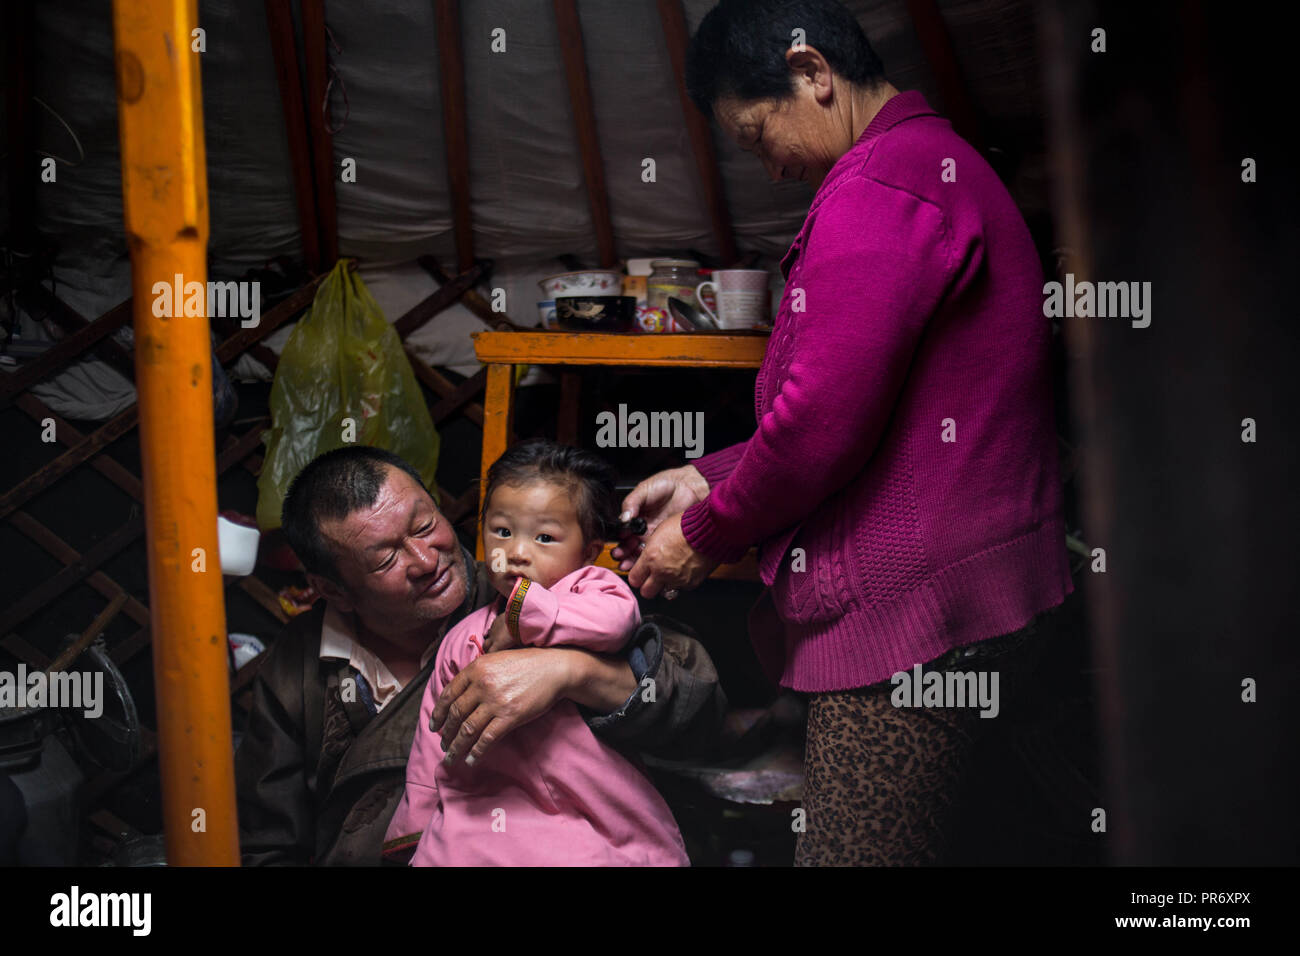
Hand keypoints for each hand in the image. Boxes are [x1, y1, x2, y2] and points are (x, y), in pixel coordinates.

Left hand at [431, 647, 569, 764]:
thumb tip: (460, 695)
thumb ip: (477, 674)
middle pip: (456, 714)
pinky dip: (476, 752)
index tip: (434, 726)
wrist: (554, 669)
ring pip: (468, 730)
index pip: (449, 694)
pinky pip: (487, 739)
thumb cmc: (526, 663)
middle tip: (443, 744)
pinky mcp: (510, 717)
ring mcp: (495, 702)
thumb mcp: (496, 660)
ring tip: (452, 756)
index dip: (438, 713)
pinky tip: (471, 760)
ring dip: (456, 747)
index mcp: (476, 669)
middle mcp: (482, 685)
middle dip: (446, 733)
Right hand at [480, 611, 518, 653]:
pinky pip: (493, 626)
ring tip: (497, 639)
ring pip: (488, 635)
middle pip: (485, 646)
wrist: (519, 615)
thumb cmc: (520, 631)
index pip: (490, 654)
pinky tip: (500, 629)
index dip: (490, 657)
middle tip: (492, 651)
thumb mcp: (519, 643)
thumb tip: (519, 653)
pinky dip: (495, 629)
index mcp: (498, 644)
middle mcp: (493, 637)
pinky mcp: (496, 620)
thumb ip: (515, 648)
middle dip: (487, 649)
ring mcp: (493, 628)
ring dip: (491, 638)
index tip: (492, 659)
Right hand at [611, 465, 709, 570]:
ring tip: (628, 565)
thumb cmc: (666, 483)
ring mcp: (656, 535)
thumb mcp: (643, 490)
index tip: (617, 546)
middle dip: (624, 553)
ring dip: (634, 560)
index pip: (624, 533)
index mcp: (636, 517)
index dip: (620, 541)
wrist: (688, 485)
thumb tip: (623, 517)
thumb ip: (631, 503)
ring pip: (642, 552)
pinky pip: (658, 553)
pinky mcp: (669, 540)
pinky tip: (646, 564)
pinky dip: (651, 560)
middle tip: (620, 557)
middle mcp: (645, 528)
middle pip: (631, 546)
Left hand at [626, 512, 718, 598]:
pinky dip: (681, 582)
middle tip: (651, 579)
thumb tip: (645, 559)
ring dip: (665, 585)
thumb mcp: (659, 533)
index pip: (634, 579)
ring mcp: (677, 580)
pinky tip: (684, 570)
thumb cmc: (686, 526)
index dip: (636, 577)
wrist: (709, 530)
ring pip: (664, 592)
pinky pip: (681, 588)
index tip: (639, 575)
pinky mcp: (691, 584)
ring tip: (670, 573)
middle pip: (646, 593)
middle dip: (647, 586)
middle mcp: (662, 572)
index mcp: (651, 558)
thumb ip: (650, 551)